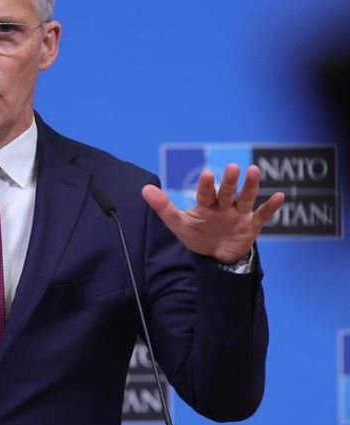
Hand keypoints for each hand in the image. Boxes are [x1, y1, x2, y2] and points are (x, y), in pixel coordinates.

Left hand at [141, 164, 284, 262]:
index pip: (206, 194)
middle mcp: (224, 206)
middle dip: (230, 182)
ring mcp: (239, 215)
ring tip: (253, 170)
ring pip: (245, 198)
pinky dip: (271, 207)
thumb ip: (163, 207)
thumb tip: (144, 189)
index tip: (207, 174)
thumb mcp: (179, 224)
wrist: (216, 257)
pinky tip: (279, 196)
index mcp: (206, 205)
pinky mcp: (251, 226)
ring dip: (250, 186)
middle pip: (227, 192)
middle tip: (233, 168)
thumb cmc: (197, 235)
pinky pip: (262, 215)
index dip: (206, 185)